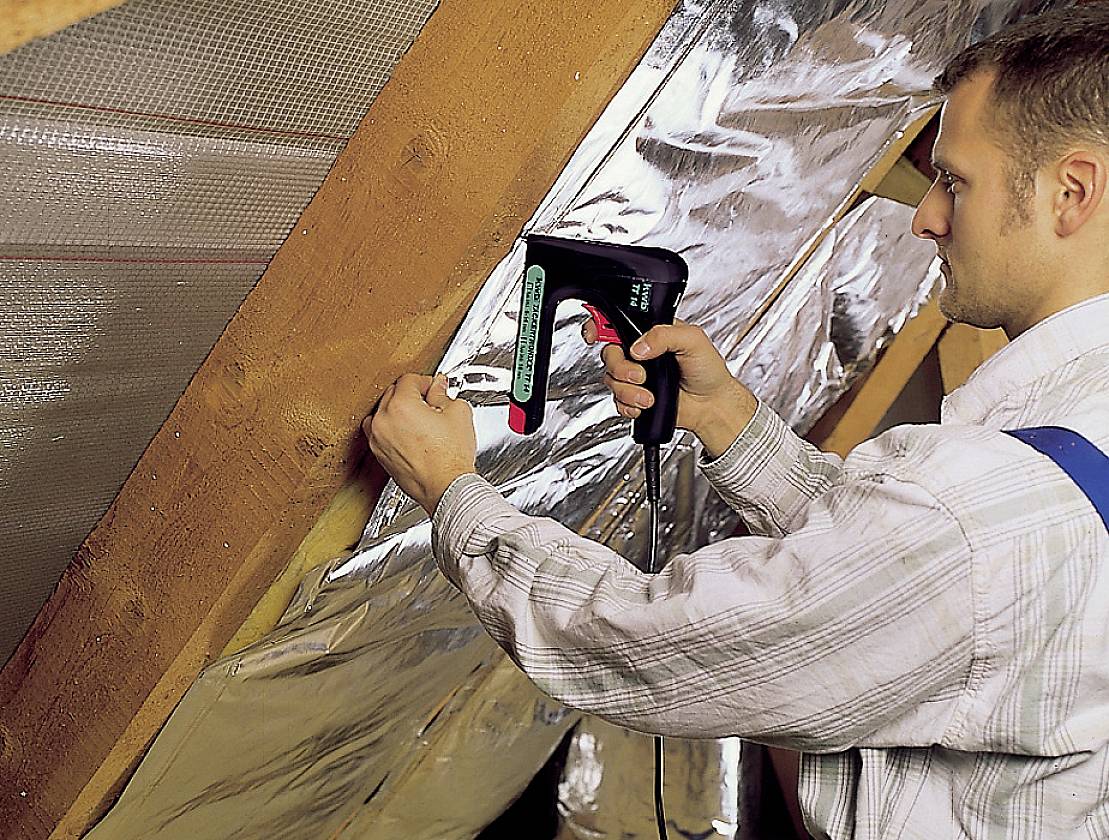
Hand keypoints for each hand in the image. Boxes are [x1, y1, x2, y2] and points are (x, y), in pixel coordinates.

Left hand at [364, 373, 476, 514]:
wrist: (446, 487)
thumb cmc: (451, 458)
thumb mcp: (457, 414)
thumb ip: (443, 394)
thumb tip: (438, 387)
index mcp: (401, 405)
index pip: (408, 380)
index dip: (425, 381)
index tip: (434, 388)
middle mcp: (383, 420)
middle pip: (393, 392)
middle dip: (412, 395)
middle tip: (431, 403)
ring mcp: (377, 438)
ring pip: (383, 411)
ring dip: (398, 410)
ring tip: (418, 419)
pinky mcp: (378, 453)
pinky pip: (380, 431)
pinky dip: (391, 428)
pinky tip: (410, 434)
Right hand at [582, 318, 756, 458]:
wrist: (711, 405)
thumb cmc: (708, 370)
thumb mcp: (693, 340)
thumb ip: (664, 335)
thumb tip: (640, 346)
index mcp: (650, 332)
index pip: (617, 321)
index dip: (599, 325)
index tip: (595, 334)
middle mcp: (639, 352)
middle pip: (609, 354)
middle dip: (621, 368)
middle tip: (640, 376)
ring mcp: (636, 376)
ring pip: (610, 380)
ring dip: (628, 391)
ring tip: (650, 396)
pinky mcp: (634, 397)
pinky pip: (617, 401)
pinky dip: (628, 405)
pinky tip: (645, 404)